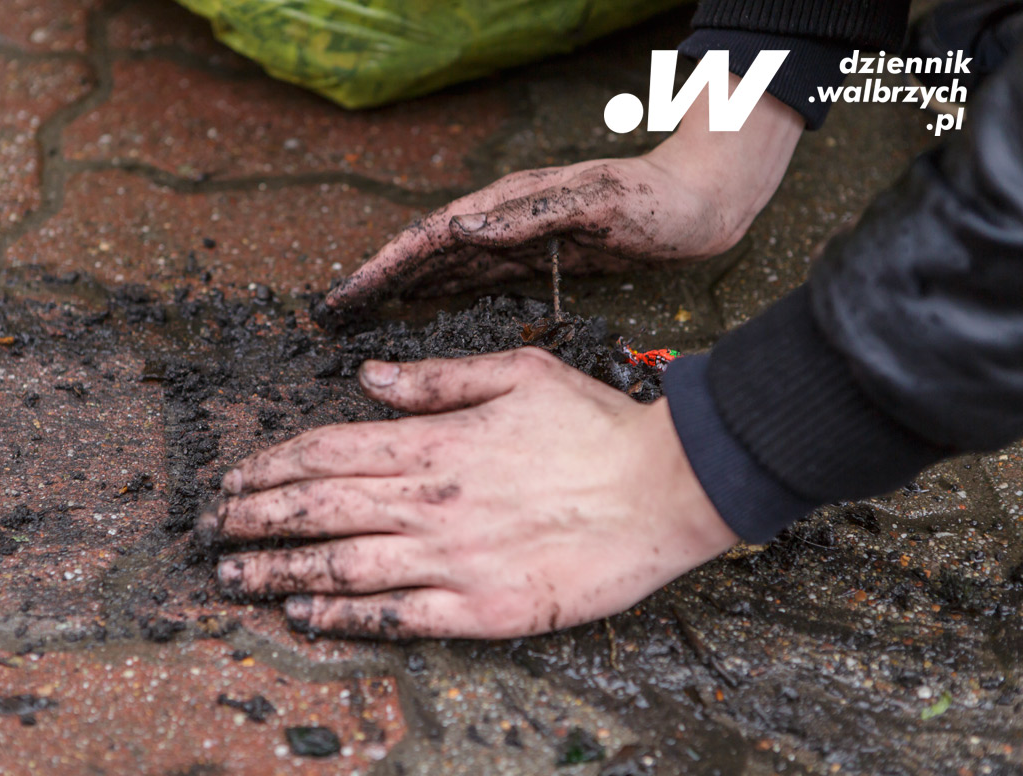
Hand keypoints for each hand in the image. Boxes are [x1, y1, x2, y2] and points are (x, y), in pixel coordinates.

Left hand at [195, 349, 738, 638]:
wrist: (665, 490)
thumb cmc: (596, 426)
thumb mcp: (516, 372)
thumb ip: (433, 379)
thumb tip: (366, 377)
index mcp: (433, 444)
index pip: (325, 452)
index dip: (270, 464)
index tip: (235, 475)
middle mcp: (427, 502)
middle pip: (315, 509)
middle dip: (253, 516)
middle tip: (211, 525)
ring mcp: (448, 560)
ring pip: (338, 565)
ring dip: (274, 569)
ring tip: (229, 573)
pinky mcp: (478, 610)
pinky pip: (391, 617)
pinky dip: (340, 615)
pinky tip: (301, 613)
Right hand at [316, 77, 802, 323]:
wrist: (704, 203)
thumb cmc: (656, 200)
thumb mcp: (597, 202)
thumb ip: (530, 214)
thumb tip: (462, 229)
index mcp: (510, 204)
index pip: (431, 237)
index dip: (385, 266)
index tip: (347, 293)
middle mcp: (505, 220)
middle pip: (426, 253)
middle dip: (378, 280)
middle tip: (334, 312)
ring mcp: (519, 238)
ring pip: (445, 266)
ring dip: (402, 287)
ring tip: (361, 312)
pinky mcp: (538, 256)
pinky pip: (476, 276)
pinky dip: (442, 291)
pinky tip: (423, 305)